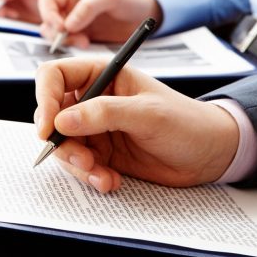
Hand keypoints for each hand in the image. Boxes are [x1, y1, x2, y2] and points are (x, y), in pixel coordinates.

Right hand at [33, 59, 238, 192]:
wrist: (211, 154)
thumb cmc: (186, 122)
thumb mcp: (147, 114)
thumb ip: (104, 113)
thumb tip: (61, 120)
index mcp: (101, 75)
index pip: (54, 76)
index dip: (44, 98)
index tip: (47, 128)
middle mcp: (91, 99)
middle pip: (51, 115)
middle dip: (62, 142)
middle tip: (83, 161)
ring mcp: (94, 127)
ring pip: (62, 144)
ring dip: (76, 164)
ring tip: (102, 175)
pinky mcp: (100, 152)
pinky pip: (78, 165)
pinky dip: (89, 176)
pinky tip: (111, 181)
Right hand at [38, 0, 161, 46]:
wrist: (146, 14)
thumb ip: (89, 6)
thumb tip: (68, 25)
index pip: (47, 1)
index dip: (49, 15)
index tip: (62, 28)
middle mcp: (70, 7)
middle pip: (47, 20)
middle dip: (56, 32)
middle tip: (75, 39)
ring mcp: (75, 22)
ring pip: (55, 34)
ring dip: (65, 41)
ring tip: (85, 43)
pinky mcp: (82, 35)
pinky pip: (68, 43)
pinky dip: (73, 46)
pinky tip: (87, 45)